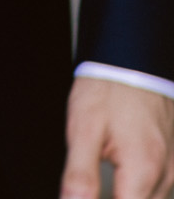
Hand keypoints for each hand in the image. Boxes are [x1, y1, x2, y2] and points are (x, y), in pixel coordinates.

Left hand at [65, 77, 173, 198]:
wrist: (131, 61)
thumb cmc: (107, 91)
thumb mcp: (83, 131)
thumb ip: (80, 175)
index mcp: (143, 169)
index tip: (86, 194)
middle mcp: (166, 172)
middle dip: (118, 197)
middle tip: (94, 186)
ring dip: (131, 193)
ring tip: (109, 180)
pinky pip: (162, 185)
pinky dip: (142, 187)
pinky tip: (125, 177)